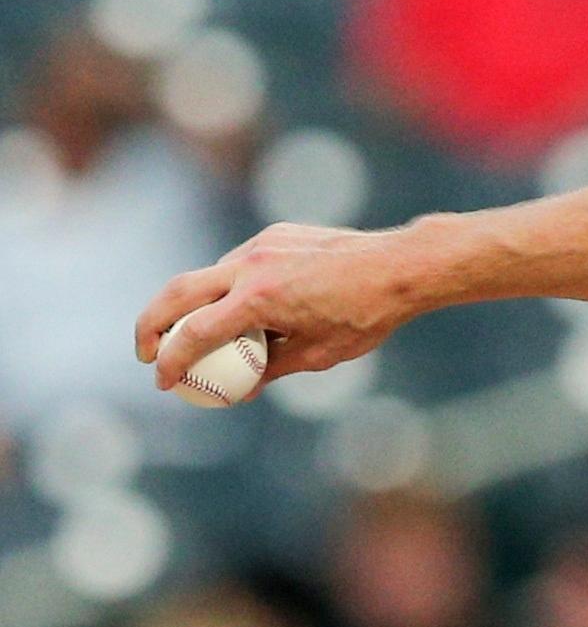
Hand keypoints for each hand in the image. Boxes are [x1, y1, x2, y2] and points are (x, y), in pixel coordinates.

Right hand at [136, 222, 422, 391]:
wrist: (400, 266)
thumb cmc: (365, 315)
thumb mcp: (317, 355)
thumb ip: (271, 370)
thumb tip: (240, 391)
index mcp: (259, 299)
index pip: (195, 334)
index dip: (172, 362)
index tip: (163, 381)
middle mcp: (252, 266)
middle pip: (176, 293)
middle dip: (152, 325)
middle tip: (147, 353)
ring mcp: (262, 245)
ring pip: (207, 276)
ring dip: (193, 305)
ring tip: (198, 336)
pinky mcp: (275, 235)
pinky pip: (238, 264)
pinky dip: (228, 287)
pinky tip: (243, 308)